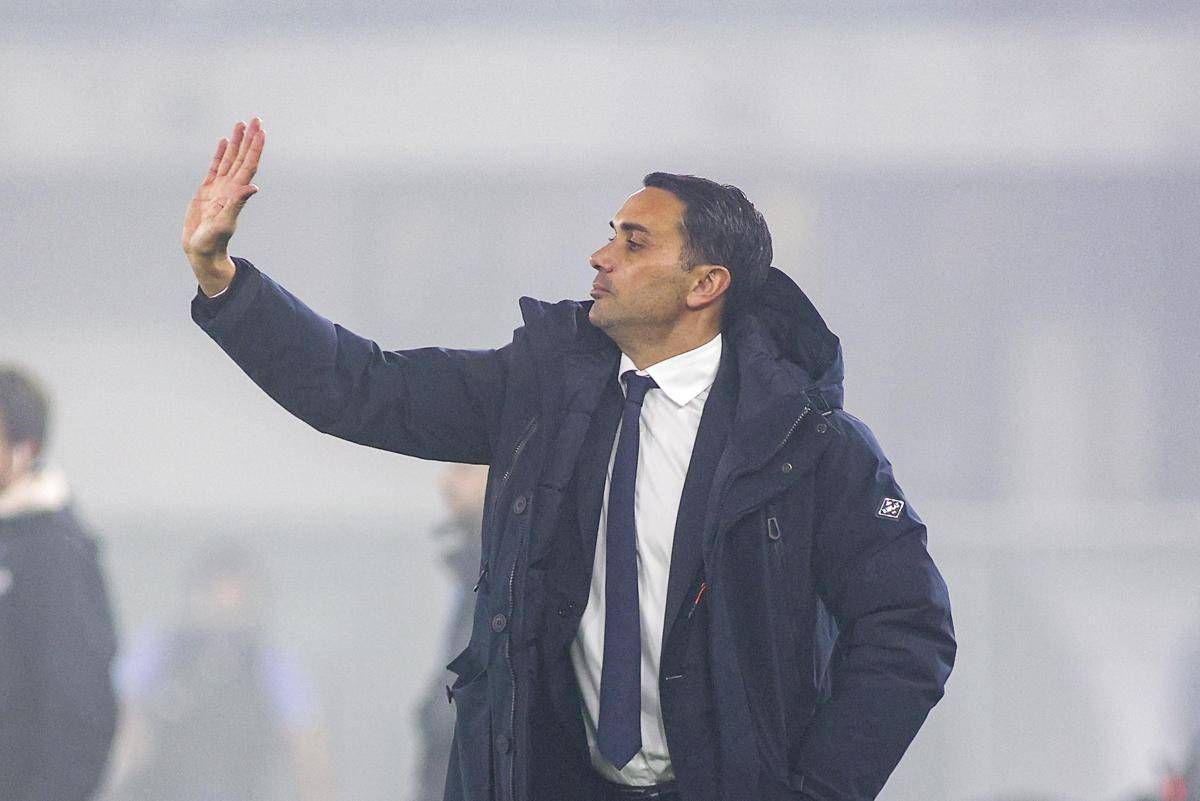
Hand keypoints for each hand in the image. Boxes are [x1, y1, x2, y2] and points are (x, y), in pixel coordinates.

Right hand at [183, 118, 264, 295]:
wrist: (202, 251)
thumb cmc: (213, 242)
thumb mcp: (225, 223)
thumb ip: (237, 204)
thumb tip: (252, 187)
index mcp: (236, 192)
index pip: (248, 165)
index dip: (255, 148)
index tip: (261, 131)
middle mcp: (230, 187)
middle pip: (242, 157)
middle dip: (249, 138)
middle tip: (256, 119)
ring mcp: (219, 188)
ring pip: (230, 159)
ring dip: (237, 142)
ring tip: (241, 124)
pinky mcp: (207, 191)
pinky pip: (215, 167)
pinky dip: (220, 154)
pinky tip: (224, 142)